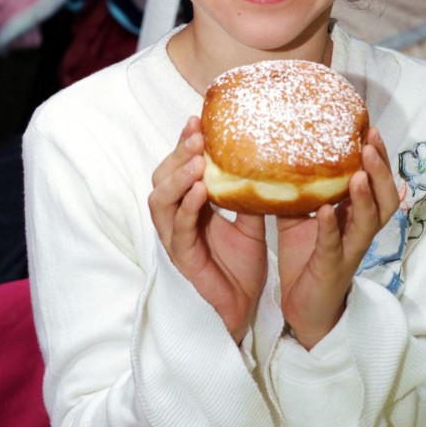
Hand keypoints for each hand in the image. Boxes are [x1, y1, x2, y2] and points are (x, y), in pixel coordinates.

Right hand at [149, 117, 267, 343]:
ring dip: (177, 177)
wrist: (244, 307)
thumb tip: (265, 160)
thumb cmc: (241, 264)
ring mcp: (175, 238)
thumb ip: (248, 193)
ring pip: (160, 201)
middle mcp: (176, 218)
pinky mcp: (182, 257)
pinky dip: (187, 207)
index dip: (184, 143)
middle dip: (176, 153)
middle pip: (162, 177)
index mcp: (190, 205)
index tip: (198, 119)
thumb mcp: (250, 221)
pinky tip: (200, 190)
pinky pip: (179, 228)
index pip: (180, 167)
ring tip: (196, 159)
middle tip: (196, 133)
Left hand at [277, 127, 398, 349]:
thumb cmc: (305, 257)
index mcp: (354, 214)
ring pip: (370, 220)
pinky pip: (335, 244)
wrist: (304, 308)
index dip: (377, 156)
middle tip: (370, 141)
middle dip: (381, 168)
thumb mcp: (298, 217)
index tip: (369, 127)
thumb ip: (296, 190)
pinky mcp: (332, 267)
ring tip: (358, 172)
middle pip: (385, 196)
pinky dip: (331, 226)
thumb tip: (274, 155)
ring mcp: (349, 249)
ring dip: (365, 194)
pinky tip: (326, 210)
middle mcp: (359, 230)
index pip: (374, 181)